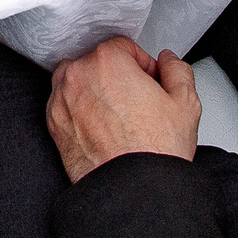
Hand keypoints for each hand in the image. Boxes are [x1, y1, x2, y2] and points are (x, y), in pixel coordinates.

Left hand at [47, 39, 200, 179]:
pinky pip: (66, 105)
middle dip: (118, 78)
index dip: (142, 65)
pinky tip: (102, 129)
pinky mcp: (53, 124)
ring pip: (78, 82)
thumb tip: (168, 62)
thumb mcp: (185, 103)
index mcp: (107, 61)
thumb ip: (177, 70)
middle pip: (98, 62)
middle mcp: (78, 75)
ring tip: (118, 116)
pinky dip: (80, 111)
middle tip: (137, 102)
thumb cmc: (153, 151)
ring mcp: (61, 99)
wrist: (133, 191)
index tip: (149, 82)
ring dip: (95, 91)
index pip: (124, 47)